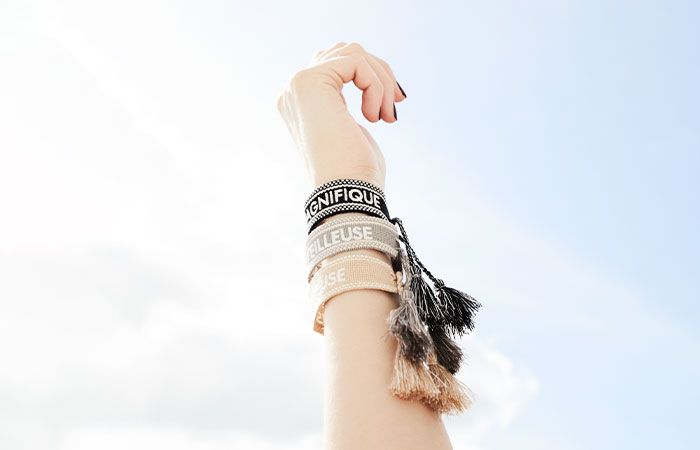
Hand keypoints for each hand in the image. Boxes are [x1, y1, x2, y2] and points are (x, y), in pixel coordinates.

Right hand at [276, 42, 406, 190]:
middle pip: (345, 53)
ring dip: (380, 80)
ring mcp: (298, 85)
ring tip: (386, 113)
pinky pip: (356, 61)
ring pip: (352, 53)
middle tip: (397, 103)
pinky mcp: (309, 82)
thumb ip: (348, 102)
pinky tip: (374, 116)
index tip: (394, 103)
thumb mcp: (352, 129)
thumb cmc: (355, 171)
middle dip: (379, 74)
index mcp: (301, 103)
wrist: (346, 191)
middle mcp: (293, 91)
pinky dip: (375, 84)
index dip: (372, 77)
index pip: (337, 65)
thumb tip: (368, 77)